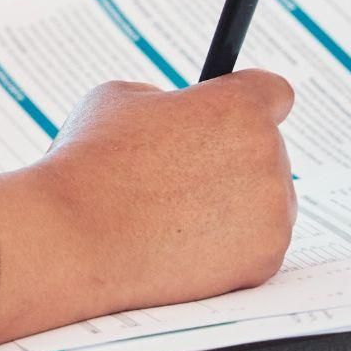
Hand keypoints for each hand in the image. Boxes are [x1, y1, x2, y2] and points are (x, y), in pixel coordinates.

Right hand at [0, 73, 297, 345]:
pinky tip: (182, 239)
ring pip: (263, 198)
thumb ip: (167, 101)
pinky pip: (255, 242)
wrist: (76, 236)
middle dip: (229, 156)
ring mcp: (273, 212)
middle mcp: (268, 156)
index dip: (247, 100)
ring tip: (173, 210)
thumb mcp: (119, 98)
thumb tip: (182, 117)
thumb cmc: (91, 160)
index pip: (274, 91)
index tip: (230, 112)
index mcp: (237, 107)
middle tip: (180, 171)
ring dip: (232, 200)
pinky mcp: (265, 259)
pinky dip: (227, 243)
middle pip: (264, 149)